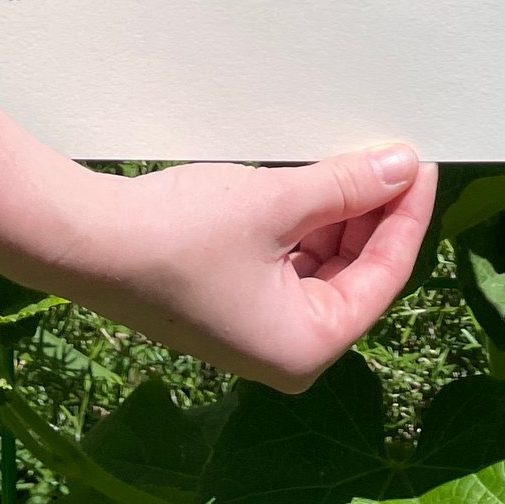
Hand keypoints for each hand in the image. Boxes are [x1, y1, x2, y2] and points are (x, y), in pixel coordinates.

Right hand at [69, 145, 437, 390]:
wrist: (84, 243)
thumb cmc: (180, 234)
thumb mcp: (277, 203)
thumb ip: (347, 187)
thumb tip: (401, 167)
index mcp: (309, 347)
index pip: (384, 275)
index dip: (407, 213)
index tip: (420, 162)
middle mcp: (288, 351)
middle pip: (355, 271)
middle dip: (371, 212)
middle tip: (388, 152)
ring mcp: (257, 330)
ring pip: (322, 264)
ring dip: (337, 213)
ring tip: (351, 157)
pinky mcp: (233, 305)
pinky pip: (289, 263)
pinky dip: (303, 223)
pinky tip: (312, 179)